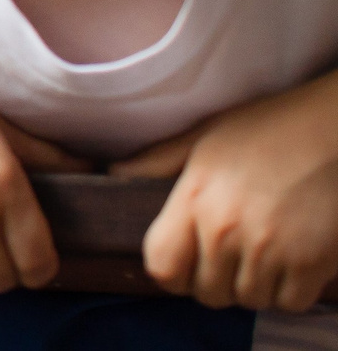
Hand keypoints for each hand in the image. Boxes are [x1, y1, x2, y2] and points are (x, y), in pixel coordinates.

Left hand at [116, 72, 337, 310]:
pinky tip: (291, 262)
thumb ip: (158, 161)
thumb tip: (114, 173)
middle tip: (231, 258)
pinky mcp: (312, 263)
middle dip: (215, 281)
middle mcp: (226, 231)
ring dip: (254, 286)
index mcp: (194, 199)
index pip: (162, 267)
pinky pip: (289, 303)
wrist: (334, 129)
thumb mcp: (204, 137)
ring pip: (249, 300)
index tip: (186, 263)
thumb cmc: (269, 128)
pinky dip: (290, 292)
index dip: (172, 272)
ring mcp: (270, 250)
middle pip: (207, 292)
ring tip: (262, 255)